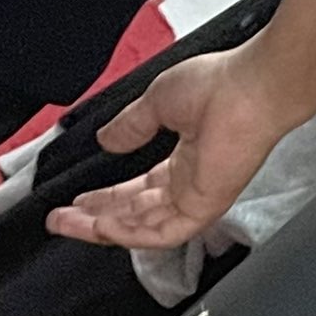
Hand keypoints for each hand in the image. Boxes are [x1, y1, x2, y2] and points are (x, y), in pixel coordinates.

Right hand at [46, 41, 314, 250]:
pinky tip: (102, 226)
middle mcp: (191, 182)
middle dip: (95, 217)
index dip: (105, 197)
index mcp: (186, 157)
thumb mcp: (160, 101)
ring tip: (69, 224)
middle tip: (61, 220)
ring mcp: (198, 197)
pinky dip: (130, 232)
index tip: (76, 199)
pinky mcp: (205, 206)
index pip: (139, 189)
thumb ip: (132, 125)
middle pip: (135, 212)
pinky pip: (162, 231)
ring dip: (104, 227)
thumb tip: (106, 139)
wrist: (253, 87)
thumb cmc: (219, 84)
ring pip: (143, 226)